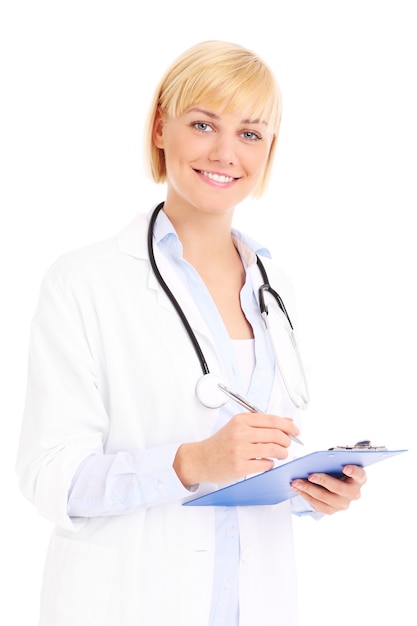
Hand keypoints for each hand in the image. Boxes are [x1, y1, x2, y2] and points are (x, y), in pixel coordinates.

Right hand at [173, 412, 299, 486]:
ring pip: (273, 450)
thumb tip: (288, 422)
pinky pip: (265, 464)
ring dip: (282, 453)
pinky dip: (271, 464)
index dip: (288, 426)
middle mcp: (240, 433)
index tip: (295, 431)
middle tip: (286, 445)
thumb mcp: (238, 426)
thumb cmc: (221, 443)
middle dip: (286, 441)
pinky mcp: (240, 466)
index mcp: (241, 420)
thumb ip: (262, 423)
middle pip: (276, 435)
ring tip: (280, 454)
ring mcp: (240, 450)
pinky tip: (267, 463)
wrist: (201, 459)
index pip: (272, 420)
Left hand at [290, 465, 366, 514]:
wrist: (336, 482)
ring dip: (309, 490)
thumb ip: (333, 461)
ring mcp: (344, 503)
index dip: (353, 471)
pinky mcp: (333, 510)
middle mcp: (354, 493)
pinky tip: (297, 489)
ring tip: (297, 482)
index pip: (359, 474)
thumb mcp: (338, 463)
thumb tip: (317, 461)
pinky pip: (318, 505)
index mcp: (359, 478)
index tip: (345, 467)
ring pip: (325, 498)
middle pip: (339, 488)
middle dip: (323, 481)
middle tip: (310, 476)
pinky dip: (306, 496)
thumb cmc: (337, 470)